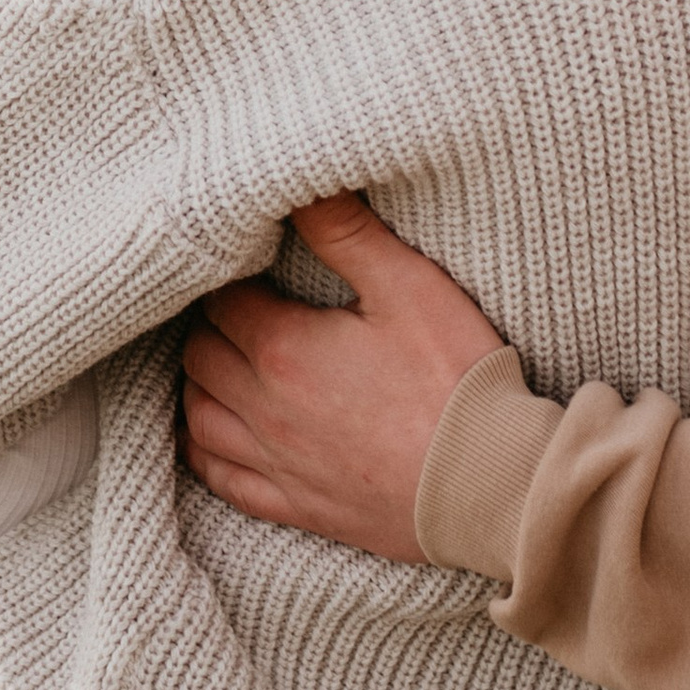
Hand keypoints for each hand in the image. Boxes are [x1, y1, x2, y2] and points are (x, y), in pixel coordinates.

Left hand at [180, 194, 510, 560]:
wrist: (490, 485)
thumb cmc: (456, 381)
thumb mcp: (409, 287)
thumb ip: (346, 232)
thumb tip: (301, 183)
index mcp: (284, 350)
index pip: (221, 302)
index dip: (231, 278)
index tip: (251, 266)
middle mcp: (265, 409)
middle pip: (201, 356)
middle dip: (213, 324)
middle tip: (240, 305)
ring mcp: (277, 463)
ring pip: (200, 417)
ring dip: (202, 382)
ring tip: (223, 359)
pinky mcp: (296, 505)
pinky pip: (222, 479)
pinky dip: (203, 452)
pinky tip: (210, 436)